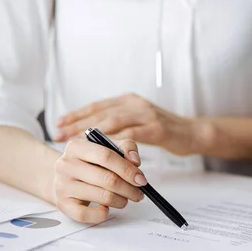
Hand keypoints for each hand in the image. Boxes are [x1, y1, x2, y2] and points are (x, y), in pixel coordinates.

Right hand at [53, 138, 146, 223]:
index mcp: (77, 147)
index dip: (127, 169)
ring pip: (101, 197)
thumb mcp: (107, 148)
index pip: (106, 156)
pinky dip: (101, 214)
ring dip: (120, 201)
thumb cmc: (90, 163)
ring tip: (125, 199)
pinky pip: (85, 214)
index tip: (141, 179)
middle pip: (107, 179)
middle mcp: (66, 165)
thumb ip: (125, 148)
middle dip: (129, 188)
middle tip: (138, 193)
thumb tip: (135, 161)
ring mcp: (62, 185)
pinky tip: (106, 208)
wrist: (64, 178)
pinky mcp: (63, 204)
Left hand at [54, 93, 200, 155]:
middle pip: (101, 113)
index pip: (97, 106)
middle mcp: (135, 104)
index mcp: (129, 100)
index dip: (76, 114)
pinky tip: (103, 149)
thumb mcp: (140, 122)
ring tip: (76, 143)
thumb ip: (121, 123)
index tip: (58, 123)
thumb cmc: (165, 130)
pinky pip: (131, 135)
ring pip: (113, 122)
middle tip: (59, 135)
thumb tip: (93, 133)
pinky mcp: (156, 128)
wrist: (193, 132)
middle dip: (77, 125)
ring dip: (92, 133)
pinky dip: (115, 142)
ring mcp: (147, 115)